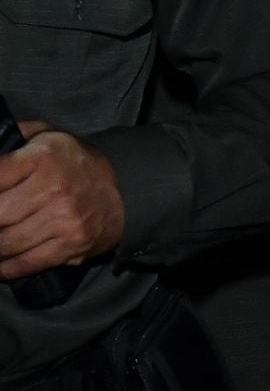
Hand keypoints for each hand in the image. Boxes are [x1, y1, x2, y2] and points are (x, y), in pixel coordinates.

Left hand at [0, 126, 124, 277]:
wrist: (125, 189)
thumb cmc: (74, 163)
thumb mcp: (47, 136)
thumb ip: (17, 135)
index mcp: (43, 157)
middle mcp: (54, 189)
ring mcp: (64, 219)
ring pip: (7, 243)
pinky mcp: (72, 244)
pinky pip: (26, 263)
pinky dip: (7, 267)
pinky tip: (1, 262)